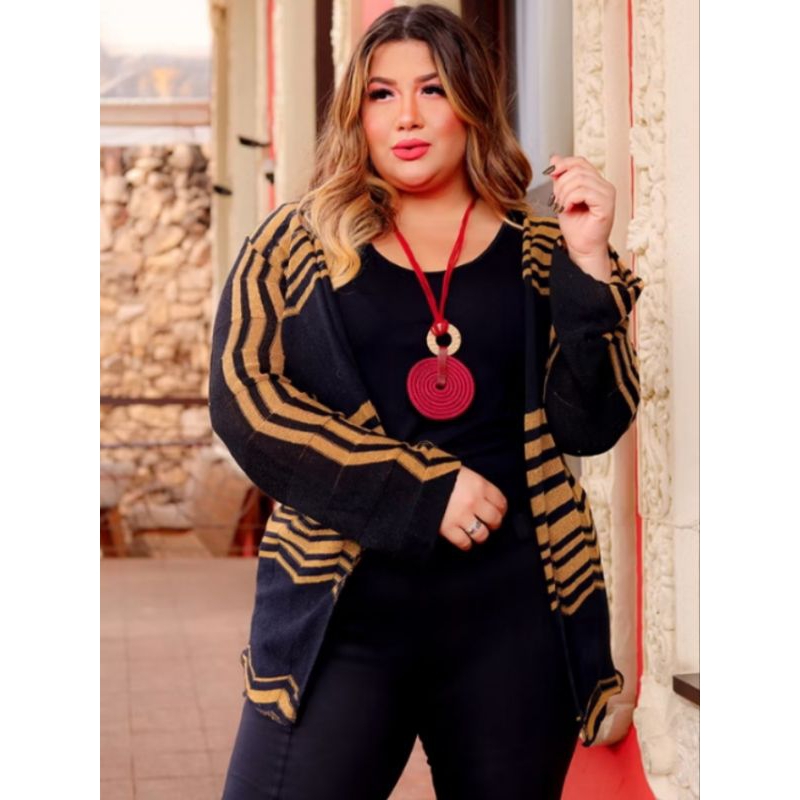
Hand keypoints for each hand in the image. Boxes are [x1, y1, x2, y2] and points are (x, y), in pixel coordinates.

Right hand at [439, 466, 507, 550]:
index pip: (501, 502)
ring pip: (482, 534)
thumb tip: (484, 498)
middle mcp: (474, 501)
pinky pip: (464, 542)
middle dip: (494, 524)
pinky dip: (466, 544)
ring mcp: (461, 516)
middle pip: (495, 519)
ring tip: (477, 534)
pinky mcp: (448, 528)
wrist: (416, 479)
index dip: (501, 509)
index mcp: (479, 484)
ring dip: (481, 535)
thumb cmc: (438, 473)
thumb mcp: (461, 472)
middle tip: (490, 524)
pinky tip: (464, 540)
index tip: (499, 512)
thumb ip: (475, 485)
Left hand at [545, 154, 614, 278]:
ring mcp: (607, 194)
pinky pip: (584, 191)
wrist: (581, 248)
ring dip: (564, 193)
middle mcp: (605, 185)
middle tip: (556, 201)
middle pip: (578, 169)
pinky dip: (570, 199)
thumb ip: (560, 179)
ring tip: (562, 207)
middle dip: (561, 184)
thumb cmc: (575, 227)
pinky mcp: (606, 204)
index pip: (580, 161)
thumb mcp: (562, 198)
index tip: (550, 173)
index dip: (563, 164)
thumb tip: (554, 158)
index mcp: (596, 182)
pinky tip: (567, 209)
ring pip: (580, 179)